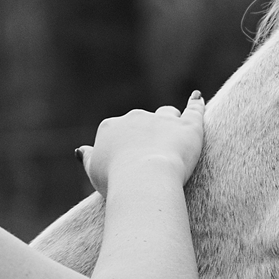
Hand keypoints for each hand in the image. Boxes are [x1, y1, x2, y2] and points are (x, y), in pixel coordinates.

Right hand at [78, 91, 203, 194]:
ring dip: (170, 119)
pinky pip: (194, 109)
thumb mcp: (94, 173)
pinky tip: (197, 97)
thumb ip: (88, 158)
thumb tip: (81, 150)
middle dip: (146, 132)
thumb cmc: (116, 181)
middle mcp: (135, 117)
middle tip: (151, 156)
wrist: (144, 180)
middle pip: (141, 120)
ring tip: (175, 131)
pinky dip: (196, 103)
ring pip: (167, 113)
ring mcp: (162, 120)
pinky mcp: (188, 126)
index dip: (124, 143)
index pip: (117, 129)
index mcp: (110, 127)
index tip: (128, 158)